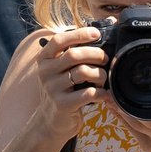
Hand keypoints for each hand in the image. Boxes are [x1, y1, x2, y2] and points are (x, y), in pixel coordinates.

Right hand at [17, 25, 106, 143]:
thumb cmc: (62, 91)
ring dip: (100, 74)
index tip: (97, 34)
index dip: (79, 34)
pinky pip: (88, 93)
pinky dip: (101, 93)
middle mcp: (45, 72)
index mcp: (44, 59)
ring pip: (83, 72)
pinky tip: (102, 95)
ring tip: (103, 79)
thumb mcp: (60, 71)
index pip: (59, 40)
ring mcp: (52, 89)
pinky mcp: (62, 104)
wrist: (50, 123)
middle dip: (96, 54)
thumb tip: (103, 28)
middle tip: (105, 59)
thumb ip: (73, 53)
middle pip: (74, 55)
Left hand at [116, 54, 150, 151]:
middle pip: (146, 111)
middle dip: (128, 99)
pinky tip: (112, 109)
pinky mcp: (148, 147)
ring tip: (108, 95)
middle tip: (113, 85)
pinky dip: (121, 119)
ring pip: (135, 120)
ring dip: (119, 108)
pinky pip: (131, 130)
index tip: (139, 80)